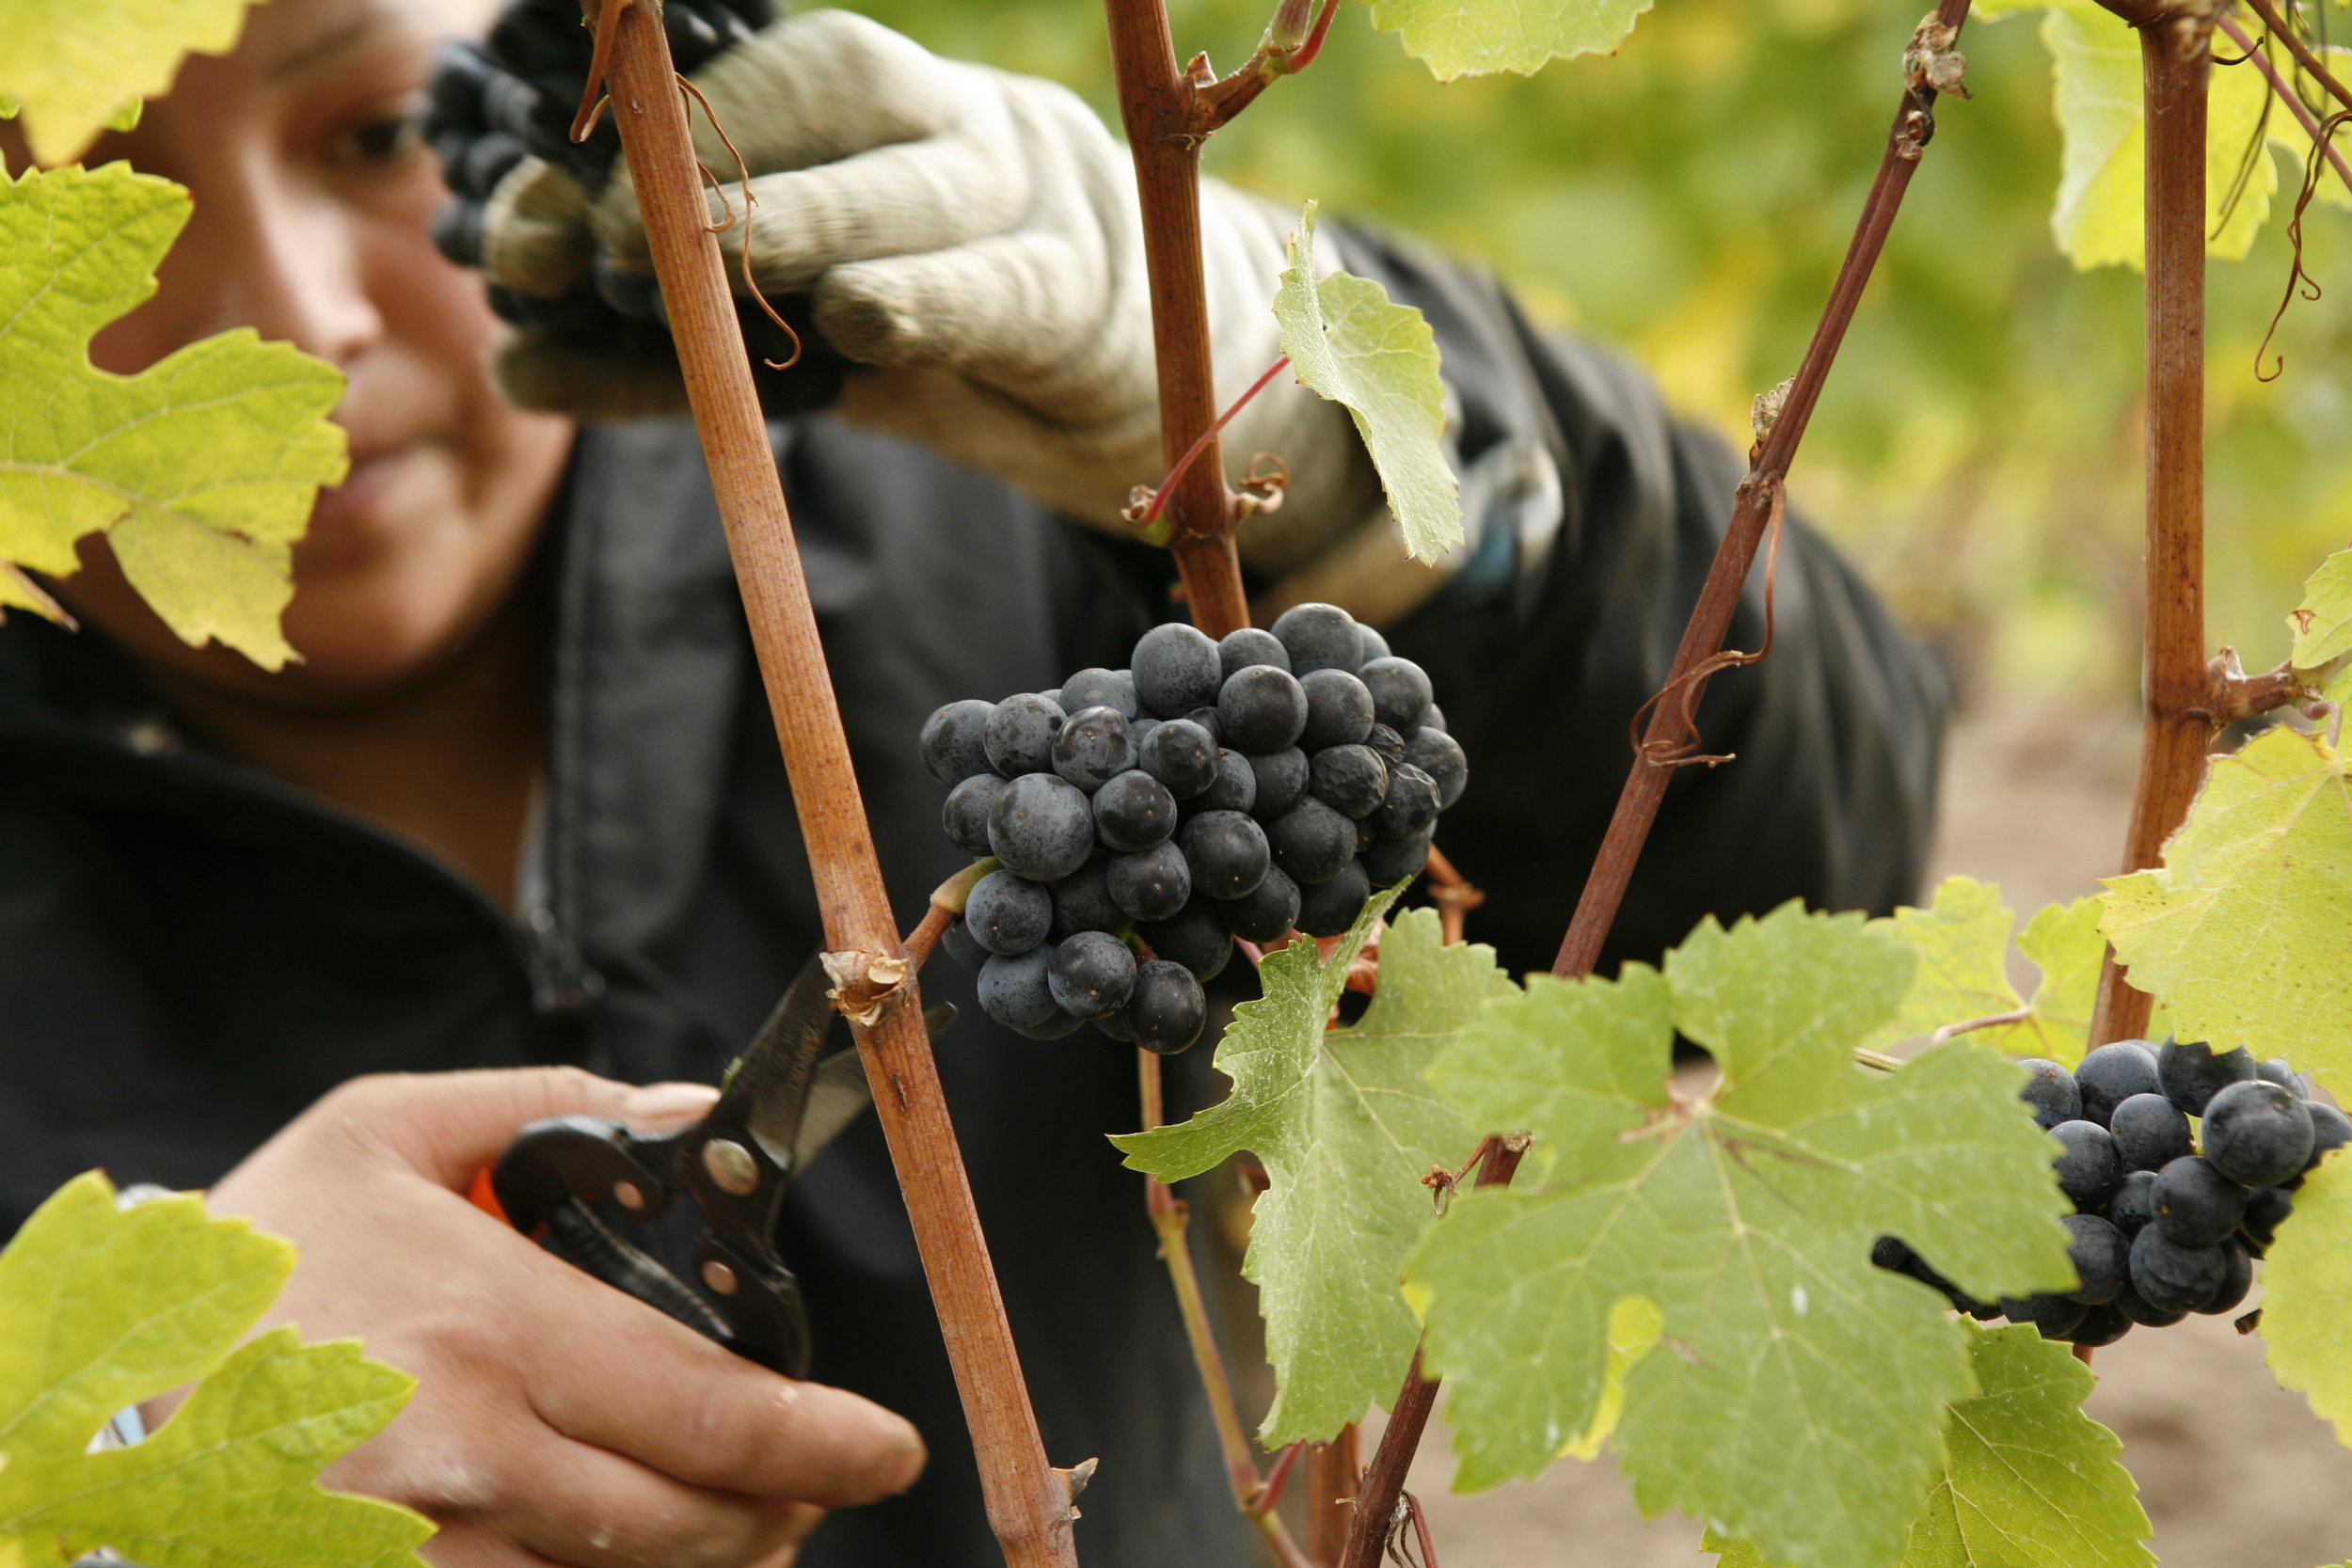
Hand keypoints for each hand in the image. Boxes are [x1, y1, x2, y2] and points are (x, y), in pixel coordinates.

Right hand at [202, 1068, 925, 1567]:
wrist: (98, 1387)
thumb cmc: (258, 1253)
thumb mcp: (379, 1130)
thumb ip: (549, 1106)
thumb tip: (687, 1112)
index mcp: (489, 1328)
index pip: (710, 1409)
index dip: (824, 1440)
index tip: (890, 1447)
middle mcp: (469, 1454)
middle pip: (689, 1519)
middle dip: (782, 1508)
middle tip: (819, 1480)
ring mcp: (426, 1549)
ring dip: (710, 1556)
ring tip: (743, 1516)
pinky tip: (634, 1548)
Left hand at [447, 6, 1375, 557]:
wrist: (1134, 386)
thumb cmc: (956, 340)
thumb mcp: (805, 334)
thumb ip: (681, 338)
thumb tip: (517, 367)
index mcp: (872, 105)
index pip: (748, 85)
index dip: (641, 135)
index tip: (529, 219)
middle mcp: (947, 121)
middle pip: (823, 97)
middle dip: (699, 166)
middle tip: (593, 242)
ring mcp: (1027, 198)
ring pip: (911, 179)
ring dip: (791, 222)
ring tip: (680, 271)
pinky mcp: (1086, 296)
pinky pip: (1005, 286)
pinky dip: (926, 301)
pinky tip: (854, 322)